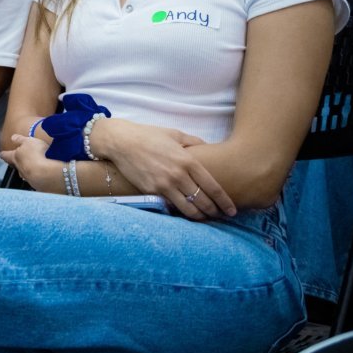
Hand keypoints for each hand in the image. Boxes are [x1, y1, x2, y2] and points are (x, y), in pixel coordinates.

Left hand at [0, 133, 55, 189]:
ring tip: (30, 166)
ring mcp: (27, 177)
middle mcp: (18, 168)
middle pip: (14, 165)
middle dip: (15, 162)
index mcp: (14, 157)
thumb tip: (13, 137)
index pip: (6, 155)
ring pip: (24, 173)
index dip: (4, 153)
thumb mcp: (28, 142)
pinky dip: (36, 175)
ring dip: (26, 169)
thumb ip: (20, 140)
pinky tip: (40, 174)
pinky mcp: (36, 183)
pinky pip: (34, 178)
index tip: (2, 153)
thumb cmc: (35, 154)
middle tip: (16, 159)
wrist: (45, 173)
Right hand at [93, 119, 235, 220]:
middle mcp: (178, 175)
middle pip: (203, 201)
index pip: (212, 187)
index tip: (232, 209)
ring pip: (188, 209)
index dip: (225, 201)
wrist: (121, 142)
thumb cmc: (148, 135)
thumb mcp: (175, 134)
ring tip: (205, 218)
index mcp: (188, 161)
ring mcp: (164, 185)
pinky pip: (170, 205)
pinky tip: (185, 212)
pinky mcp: (151, 191)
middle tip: (221, 216)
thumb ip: (194, 142)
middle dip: (215, 211)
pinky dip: (179, 211)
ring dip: (199, 216)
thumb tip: (208, 147)